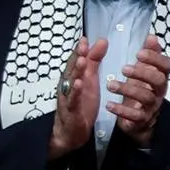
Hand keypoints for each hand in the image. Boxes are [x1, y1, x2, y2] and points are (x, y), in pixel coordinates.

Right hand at [47, 36, 107, 159]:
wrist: (71, 131)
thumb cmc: (81, 103)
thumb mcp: (90, 79)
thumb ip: (94, 61)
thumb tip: (102, 41)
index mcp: (73, 77)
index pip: (76, 61)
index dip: (80, 50)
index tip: (85, 38)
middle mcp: (68, 86)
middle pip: (72, 69)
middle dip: (77, 57)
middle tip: (83, 46)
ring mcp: (68, 98)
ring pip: (70, 83)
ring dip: (75, 72)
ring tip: (81, 61)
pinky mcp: (71, 111)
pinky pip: (72, 101)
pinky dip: (75, 92)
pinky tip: (78, 84)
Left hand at [108, 34, 169, 146]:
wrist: (138, 120)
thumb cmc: (140, 91)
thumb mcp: (144, 71)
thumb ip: (148, 55)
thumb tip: (151, 37)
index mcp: (160, 77)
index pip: (166, 65)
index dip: (155, 58)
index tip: (139, 53)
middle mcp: (159, 91)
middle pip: (158, 80)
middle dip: (142, 73)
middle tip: (124, 69)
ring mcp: (152, 106)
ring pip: (146, 97)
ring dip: (128, 90)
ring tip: (111, 85)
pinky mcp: (142, 120)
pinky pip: (135, 116)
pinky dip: (122, 110)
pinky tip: (109, 104)